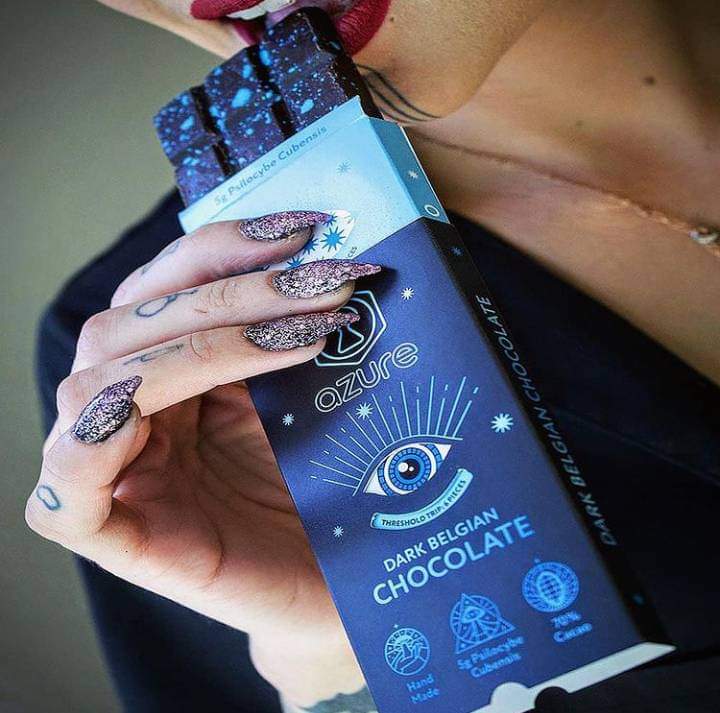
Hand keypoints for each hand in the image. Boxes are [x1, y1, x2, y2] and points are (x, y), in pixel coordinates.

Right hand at [26, 211, 379, 706]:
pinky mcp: (103, 531)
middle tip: (325, 281)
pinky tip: (192, 396)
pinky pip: (70, 470)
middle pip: (134, 319)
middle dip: (234, 289)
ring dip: (206, 341)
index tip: (307, 227)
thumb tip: (326, 252)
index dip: (226, 245)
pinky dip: (114, 420)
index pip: (167, 287)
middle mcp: (134, 410)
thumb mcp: (307, 395)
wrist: (335, 587)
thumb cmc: (327, 493)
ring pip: (104, 376)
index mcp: (174, 372)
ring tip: (306, 335)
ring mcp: (109, 469)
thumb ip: (290, 332)